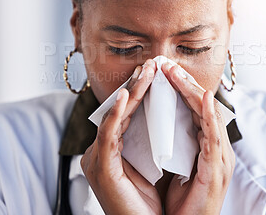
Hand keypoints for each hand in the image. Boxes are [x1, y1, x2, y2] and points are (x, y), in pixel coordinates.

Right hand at [81, 59, 160, 214]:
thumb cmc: (152, 202)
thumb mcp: (152, 163)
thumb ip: (151, 139)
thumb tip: (167, 115)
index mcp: (112, 150)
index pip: (127, 114)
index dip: (140, 91)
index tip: (154, 72)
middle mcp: (101, 151)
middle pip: (120, 111)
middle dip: (137, 86)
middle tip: (152, 64)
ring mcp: (98, 159)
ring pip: (115, 117)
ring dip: (132, 92)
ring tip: (146, 71)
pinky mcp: (102, 168)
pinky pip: (108, 135)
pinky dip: (116, 114)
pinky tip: (126, 96)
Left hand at [161, 63, 234, 214]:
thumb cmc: (176, 203)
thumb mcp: (171, 166)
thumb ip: (169, 143)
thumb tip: (151, 123)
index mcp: (204, 147)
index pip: (193, 109)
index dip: (180, 88)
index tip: (164, 72)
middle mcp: (215, 148)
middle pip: (201, 107)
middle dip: (184, 83)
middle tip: (166, 65)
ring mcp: (219, 158)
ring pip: (208, 115)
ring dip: (192, 91)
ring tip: (176, 73)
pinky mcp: (216, 169)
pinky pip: (213, 136)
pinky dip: (210, 115)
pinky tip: (204, 97)